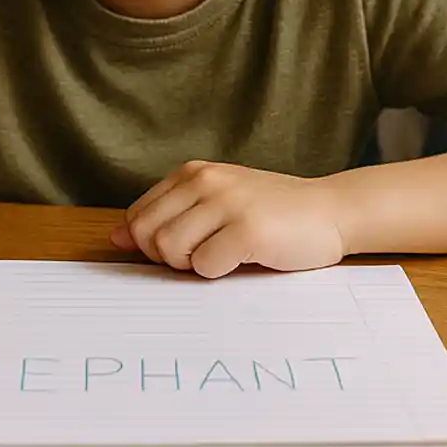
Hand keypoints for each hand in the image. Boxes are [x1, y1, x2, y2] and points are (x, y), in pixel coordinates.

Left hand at [112, 161, 347, 277]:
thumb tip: (115, 236)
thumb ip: (169, 215)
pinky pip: (205, 267)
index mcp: (193, 172)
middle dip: (167, 258)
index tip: (184, 248)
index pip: (138, 216)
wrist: (331, 211)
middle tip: (204, 255)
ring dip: (193, 266)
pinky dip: (219, 273)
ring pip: (170, 250)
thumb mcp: (216, 202)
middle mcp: (206, 181)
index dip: (151, 244)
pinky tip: (244, 258)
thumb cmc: (271, 213)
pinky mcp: (247, 230)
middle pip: (148, 235)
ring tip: (224, 255)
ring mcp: (227, 203)